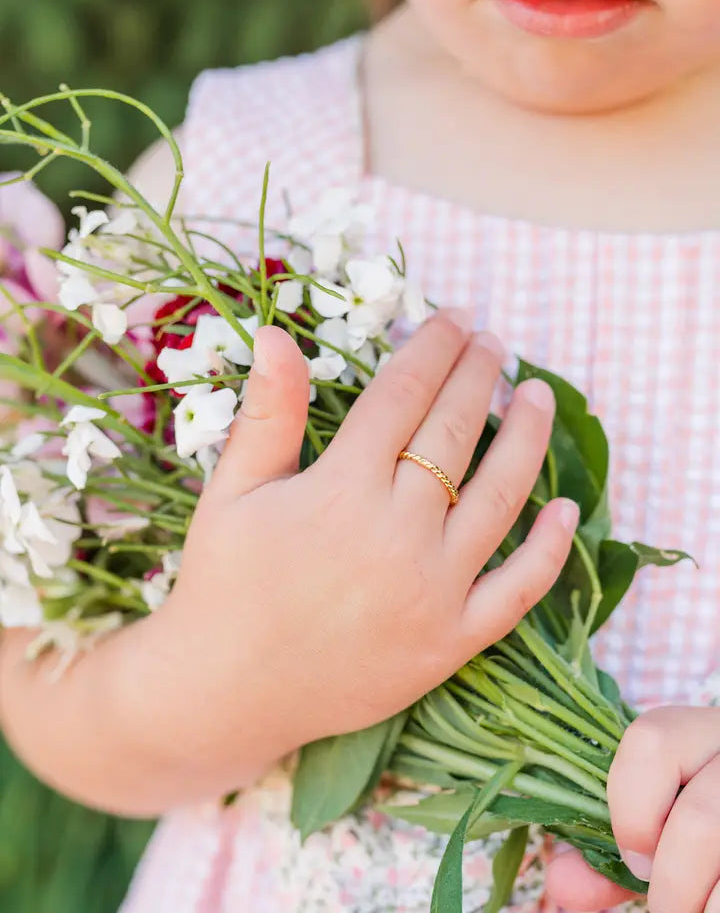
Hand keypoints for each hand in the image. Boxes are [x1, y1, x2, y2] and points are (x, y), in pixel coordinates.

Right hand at [112, 310, 577, 800]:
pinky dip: (550, 550)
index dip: (432, 349)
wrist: (227, 692)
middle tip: (493, 343)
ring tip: (538, 395)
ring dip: (527, 439)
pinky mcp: (452, 641)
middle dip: (479, 376)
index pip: (403, 395)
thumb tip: (279, 335)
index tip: (452, 318)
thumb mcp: (232, 492)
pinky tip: (566, 508)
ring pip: (500, 496)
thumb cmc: (223, 583)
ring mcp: (433, 589)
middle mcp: (398, 530)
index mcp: (342, 488)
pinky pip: (518, 591)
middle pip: (455, 433)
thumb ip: (267, 413)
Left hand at [546, 706, 719, 911]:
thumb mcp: (658, 824)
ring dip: (705, 907)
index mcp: (698, 731)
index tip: (634, 862)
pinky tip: (714, 910)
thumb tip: (561, 887)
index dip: (631, 810)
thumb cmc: (702, 826)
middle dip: (672, 887)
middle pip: (699, 821)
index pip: (652, 741)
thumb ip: (607, 853)